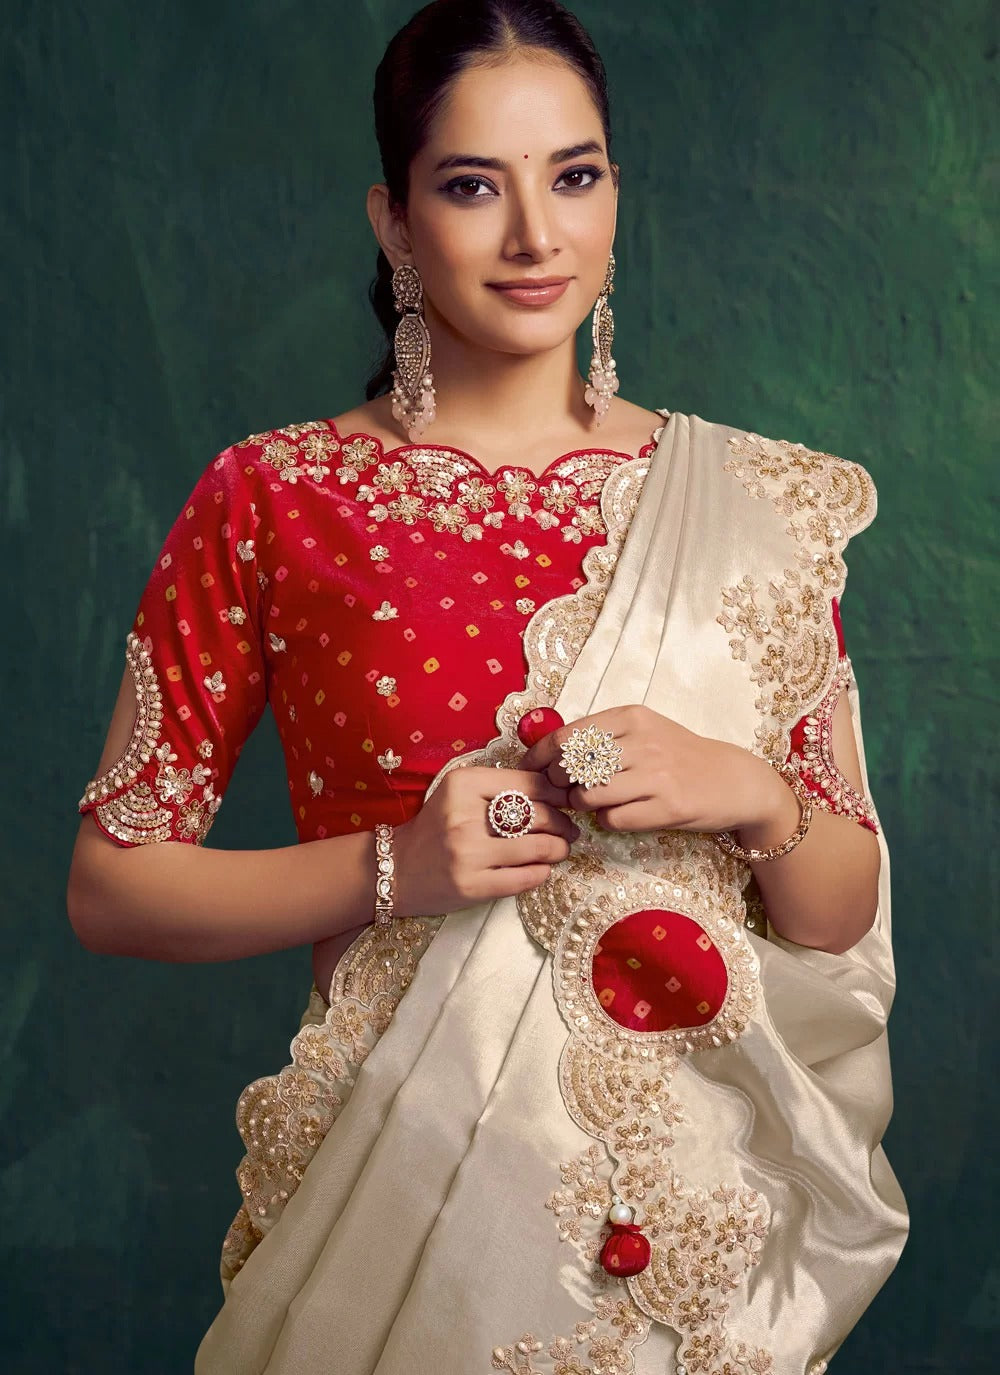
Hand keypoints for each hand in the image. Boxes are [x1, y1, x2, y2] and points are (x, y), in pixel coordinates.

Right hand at [392, 765, 580, 916]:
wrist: (395, 868)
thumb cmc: (436, 827)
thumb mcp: (459, 793)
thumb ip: (500, 787)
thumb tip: (555, 792)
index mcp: (462, 784)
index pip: (530, 784)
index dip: (558, 794)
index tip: (566, 802)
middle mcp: (464, 817)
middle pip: (539, 815)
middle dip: (563, 824)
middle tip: (569, 829)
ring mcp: (468, 854)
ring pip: (538, 848)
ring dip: (559, 849)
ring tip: (561, 849)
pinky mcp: (472, 887)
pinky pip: (526, 878)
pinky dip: (542, 872)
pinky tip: (542, 869)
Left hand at [518, 704, 796, 837]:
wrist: (734, 781)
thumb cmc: (680, 755)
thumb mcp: (644, 730)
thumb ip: (602, 735)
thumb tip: (547, 749)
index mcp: (632, 717)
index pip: (566, 736)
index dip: (540, 756)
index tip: (532, 769)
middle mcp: (643, 742)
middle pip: (571, 767)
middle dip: (557, 784)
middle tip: (560, 791)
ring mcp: (656, 776)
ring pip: (588, 795)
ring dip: (580, 805)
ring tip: (590, 803)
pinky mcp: (667, 807)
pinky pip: (613, 819)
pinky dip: (607, 820)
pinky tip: (619, 813)